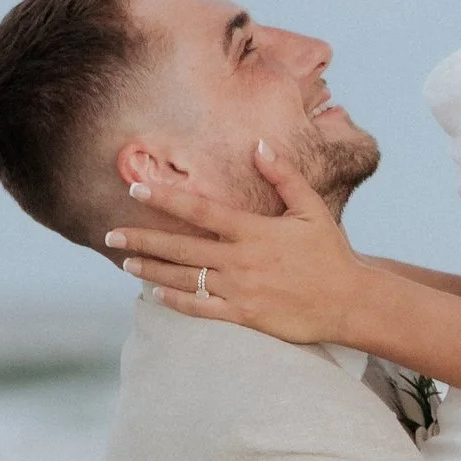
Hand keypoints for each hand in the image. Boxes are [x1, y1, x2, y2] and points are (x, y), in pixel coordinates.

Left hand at [104, 143, 361, 346]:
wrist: (350, 302)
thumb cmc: (331, 254)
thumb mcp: (311, 209)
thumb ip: (283, 177)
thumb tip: (258, 144)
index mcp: (253, 231)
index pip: (199, 210)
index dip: (164, 198)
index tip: (135, 188)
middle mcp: (240, 260)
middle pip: (181, 246)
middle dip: (142, 238)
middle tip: (110, 232)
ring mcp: (240, 290)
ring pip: (185, 278)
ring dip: (151, 269)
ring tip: (124, 261)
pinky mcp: (245, 316)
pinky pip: (202, 309)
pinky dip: (176, 301)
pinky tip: (155, 293)